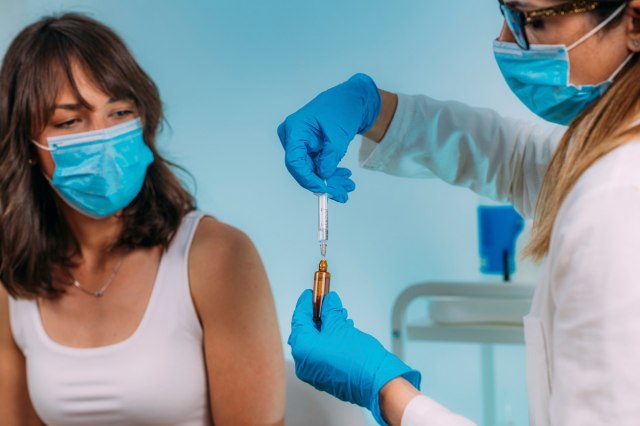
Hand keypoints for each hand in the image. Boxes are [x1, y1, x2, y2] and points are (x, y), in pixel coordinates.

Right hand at [277, 73, 380, 201]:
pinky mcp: (309, 148)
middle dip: (324, 182)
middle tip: (343, 193)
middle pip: (303, 168)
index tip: (323, 189)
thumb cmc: (342, 108)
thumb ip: (330, 157)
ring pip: (312, 170)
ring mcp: (300, 143)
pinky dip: (330, 172)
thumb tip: (323, 175)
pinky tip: (344, 177)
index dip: (307, 179)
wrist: (350, 99)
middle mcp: (293, 137)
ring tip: (349, 186)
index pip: (295, 161)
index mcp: (295, 130)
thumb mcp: (338, 134)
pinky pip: (317, 165)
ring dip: (330, 180)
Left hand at [288, 290, 419, 424]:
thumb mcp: (340, 326)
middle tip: (324, 301)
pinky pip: (322, 352)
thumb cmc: (358, 359)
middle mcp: (304, 363)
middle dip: (316, 315)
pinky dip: (329, 339)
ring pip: (315, 342)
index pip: (299, 320)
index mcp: (303, 349)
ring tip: (338, 315)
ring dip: (326, 326)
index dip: (305, 304)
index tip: (310, 294)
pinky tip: (341, 330)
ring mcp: (314, 372)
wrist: (376, 382)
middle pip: (306, 331)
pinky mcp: (325, 376)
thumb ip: (330, 311)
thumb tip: (327, 301)